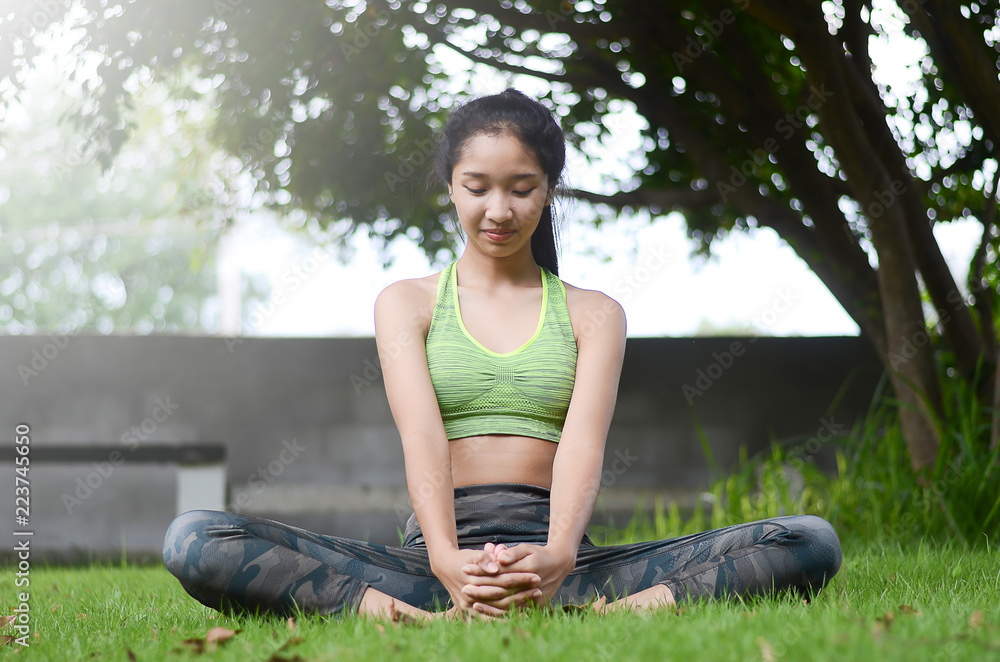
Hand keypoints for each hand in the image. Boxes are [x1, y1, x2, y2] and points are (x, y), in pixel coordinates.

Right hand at [430, 545, 541, 616]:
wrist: (446, 568)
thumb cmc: (464, 559)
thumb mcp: (473, 554)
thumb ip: (483, 558)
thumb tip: (494, 567)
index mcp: (473, 580)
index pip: (502, 580)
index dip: (520, 578)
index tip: (536, 576)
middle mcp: (470, 596)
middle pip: (502, 596)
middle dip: (522, 593)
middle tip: (539, 589)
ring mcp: (469, 606)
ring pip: (497, 609)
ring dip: (517, 606)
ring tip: (533, 601)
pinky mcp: (468, 613)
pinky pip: (489, 618)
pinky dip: (505, 618)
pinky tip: (520, 615)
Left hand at [461, 543, 575, 616]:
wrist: (560, 565)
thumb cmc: (539, 554)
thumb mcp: (527, 549)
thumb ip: (513, 553)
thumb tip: (499, 557)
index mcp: (529, 568)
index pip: (500, 571)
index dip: (482, 571)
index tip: (466, 568)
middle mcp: (532, 585)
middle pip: (502, 590)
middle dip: (481, 590)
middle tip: (464, 588)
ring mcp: (534, 598)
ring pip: (508, 605)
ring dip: (488, 605)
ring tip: (470, 603)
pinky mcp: (536, 606)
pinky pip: (515, 613)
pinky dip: (499, 614)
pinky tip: (487, 613)